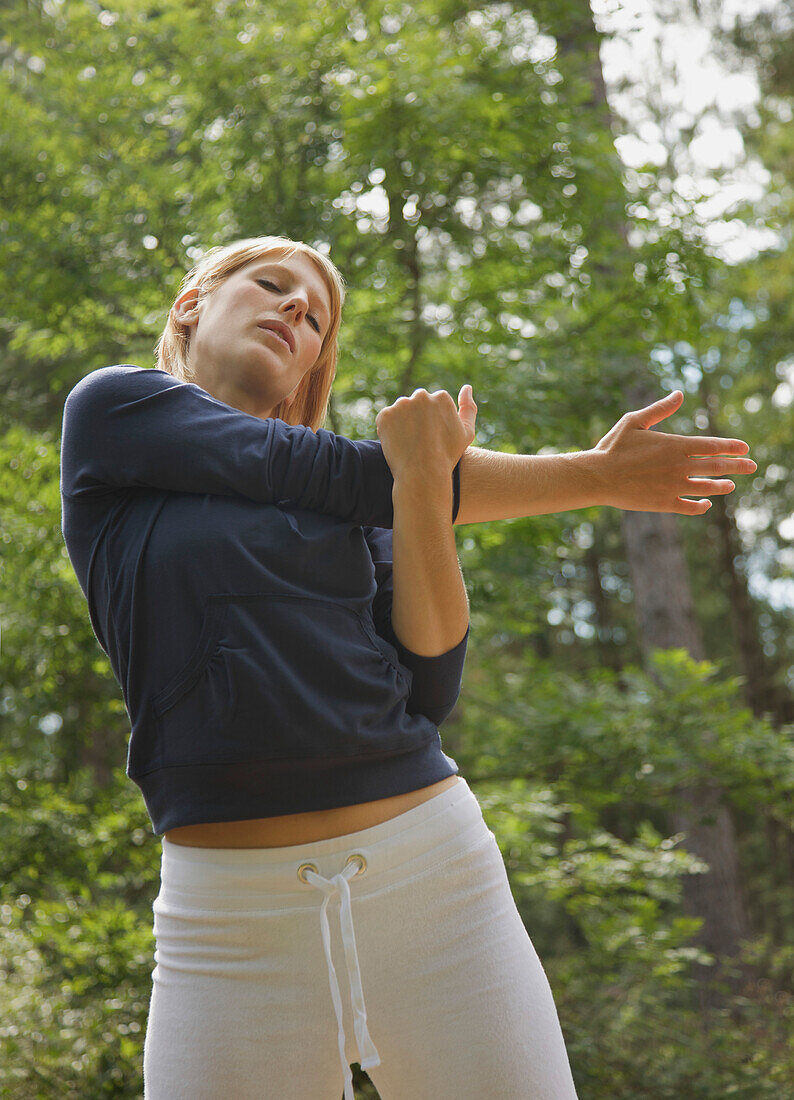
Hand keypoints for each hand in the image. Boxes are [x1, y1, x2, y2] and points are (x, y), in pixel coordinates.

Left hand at [375, 384, 477, 482]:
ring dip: (402, 422)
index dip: (433, 421)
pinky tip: (398, 444)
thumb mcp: (466, 433)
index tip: (433, 436)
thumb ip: (468, 408)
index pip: (434, 403)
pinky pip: (386, 419)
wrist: (423, 474)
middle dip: (417, 417)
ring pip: (400, 410)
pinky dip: (389, 430)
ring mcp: (401, 405)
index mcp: (441, 397)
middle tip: (420, 440)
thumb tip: (467, 387)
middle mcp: (421, 396)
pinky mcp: (385, 415)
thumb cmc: (448, 455)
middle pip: (417, 403)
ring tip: (409, 443)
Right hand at [592, 390, 757, 514]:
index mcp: (674, 445)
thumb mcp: (635, 421)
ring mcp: (673, 487)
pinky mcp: (664, 504)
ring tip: (731, 485)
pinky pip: (690, 507)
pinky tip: (706, 503)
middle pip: (717, 466)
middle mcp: (679, 467)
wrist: (597, 477)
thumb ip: (660, 409)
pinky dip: (701, 506)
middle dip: (737, 466)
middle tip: (752, 466)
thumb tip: (679, 394)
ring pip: (707, 487)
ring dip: (722, 485)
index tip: (744, 449)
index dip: (731, 447)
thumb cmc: (613, 447)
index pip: (712, 446)